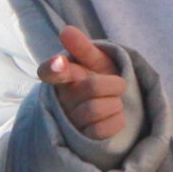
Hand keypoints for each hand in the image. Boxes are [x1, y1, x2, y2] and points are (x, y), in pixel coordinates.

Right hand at [46, 25, 126, 142]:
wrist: (123, 110)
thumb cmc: (104, 81)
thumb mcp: (97, 63)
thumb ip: (83, 48)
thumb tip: (66, 30)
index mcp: (63, 78)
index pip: (49, 71)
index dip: (54, 67)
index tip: (60, 62)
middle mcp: (63, 100)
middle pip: (91, 87)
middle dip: (113, 84)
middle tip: (118, 85)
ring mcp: (71, 121)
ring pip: (96, 109)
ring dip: (115, 104)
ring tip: (114, 103)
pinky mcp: (83, 140)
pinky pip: (102, 129)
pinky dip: (116, 121)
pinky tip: (114, 118)